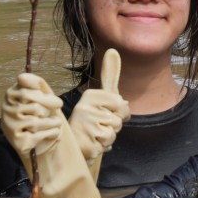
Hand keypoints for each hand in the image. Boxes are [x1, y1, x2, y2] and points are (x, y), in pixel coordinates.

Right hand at [0, 73, 64, 155]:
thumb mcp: (42, 94)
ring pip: (38, 121)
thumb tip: (21, 77)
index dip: (45, 96)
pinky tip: (51, 134)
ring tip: (53, 123)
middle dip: (50, 107)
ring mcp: (10, 126)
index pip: (27, 90)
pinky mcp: (17, 142)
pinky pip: (41, 135)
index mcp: (11, 94)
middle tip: (58, 108)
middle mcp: (6, 109)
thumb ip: (35, 83)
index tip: (57, 102)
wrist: (42, 140)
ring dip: (53, 122)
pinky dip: (53, 134)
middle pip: (34, 106)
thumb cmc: (43, 113)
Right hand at [69, 49, 130, 164]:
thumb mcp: (102, 96)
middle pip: (119, 120)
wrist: (75, 144)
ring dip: (108, 138)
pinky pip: (107, 145)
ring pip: (114, 133)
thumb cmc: (92, 119)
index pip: (122, 105)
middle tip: (98, 125)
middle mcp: (85, 108)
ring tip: (94, 135)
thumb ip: (109, 76)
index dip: (119, 112)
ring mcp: (85, 126)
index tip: (105, 112)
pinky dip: (102, 147)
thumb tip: (112, 50)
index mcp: (91, 95)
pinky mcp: (86, 144)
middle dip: (114, 126)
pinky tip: (92, 143)